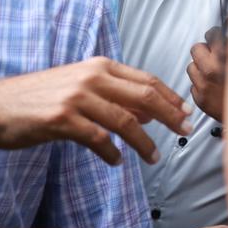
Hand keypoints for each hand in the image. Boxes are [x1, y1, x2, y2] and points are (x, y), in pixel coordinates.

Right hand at [0, 57, 190, 164]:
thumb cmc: (41, 97)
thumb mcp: (81, 86)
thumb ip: (115, 96)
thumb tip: (150, 113)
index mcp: (100, 66)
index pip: (146, 80)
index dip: (170, 97)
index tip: (186, 112)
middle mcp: (92, 77)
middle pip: (145, 96)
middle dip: (170, 115)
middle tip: (185, 130)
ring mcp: (77, 97)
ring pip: (125, 120)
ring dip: (144, 142)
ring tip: (153, 156)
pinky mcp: (62, 118)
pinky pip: (98, 139)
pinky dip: (112, 153)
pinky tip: (117, 161)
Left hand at [187, 27, 226, 122]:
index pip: (219, 29)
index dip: (227, 25)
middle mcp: (213, 67)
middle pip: (198, 46)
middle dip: (207, 48)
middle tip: (218, 51)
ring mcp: (205, 83)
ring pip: (192, 65)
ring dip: (202, 66)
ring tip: (215, 71)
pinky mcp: (201, 98)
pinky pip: (193, 84)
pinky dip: (202, 83)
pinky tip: (215, 86)